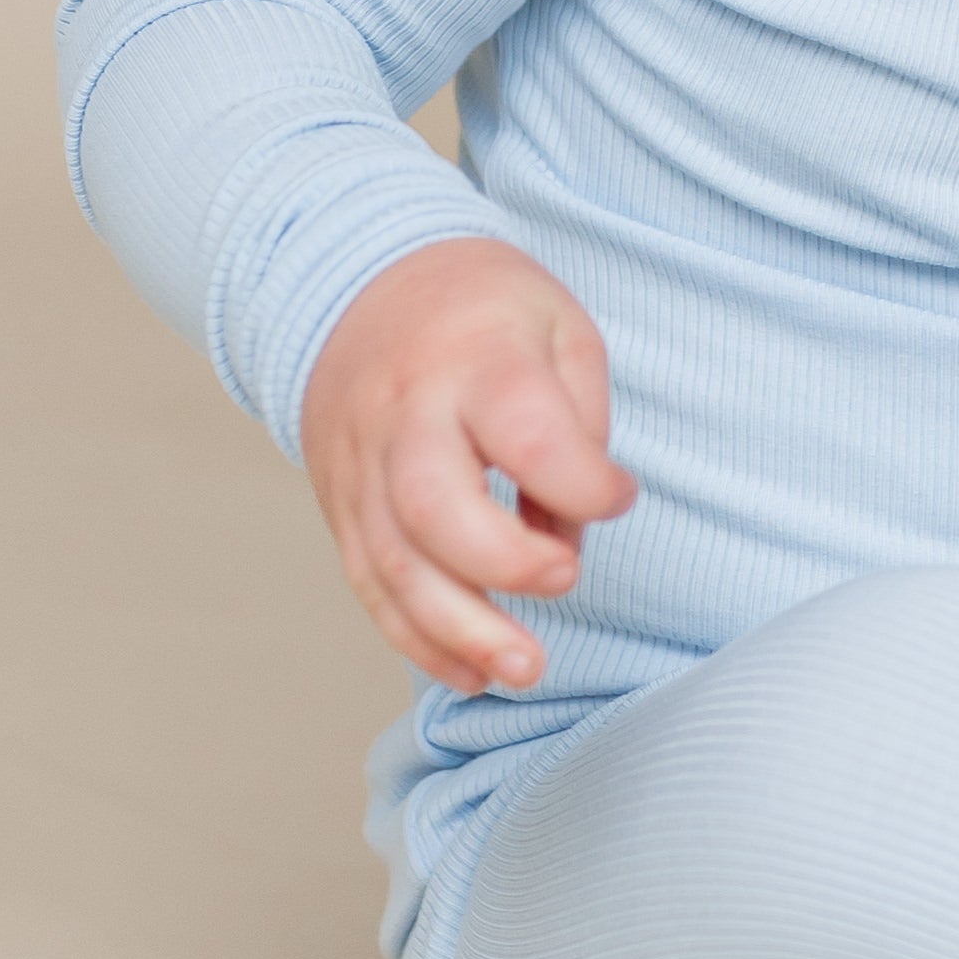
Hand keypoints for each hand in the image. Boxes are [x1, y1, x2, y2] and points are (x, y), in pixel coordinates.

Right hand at [298, 237, 635, 694]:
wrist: (361, 287)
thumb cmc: (484, 314)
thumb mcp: (559, 330)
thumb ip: (578, 427)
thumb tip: (570, 531)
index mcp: (475, 359)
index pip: (528, 435)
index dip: (583, 483)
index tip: (617, 495)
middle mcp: (406, 415)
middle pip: (435, 506)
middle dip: (504, 565)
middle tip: (564, 582)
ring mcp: (362, 465)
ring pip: (395, 562)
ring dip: (459, 631)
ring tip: (524, 671)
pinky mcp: (342, 505)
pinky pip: (370, 584)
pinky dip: (417, 638)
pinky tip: (470, 671)